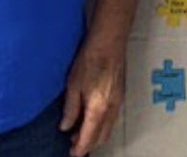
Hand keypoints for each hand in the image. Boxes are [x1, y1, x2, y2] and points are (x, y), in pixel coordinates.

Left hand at [61, 39, 125, 155]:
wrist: (109, 41)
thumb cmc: (89, 60)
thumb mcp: (73, 85)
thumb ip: (70, 109)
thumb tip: (65, 126)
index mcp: (98, 109)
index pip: (89, 138)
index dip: (80, 148)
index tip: (71, 153)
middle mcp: (111, 109)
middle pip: (102, 136)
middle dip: (89, 144)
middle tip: (73, 144)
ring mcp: (118, 101)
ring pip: (109, 128)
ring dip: (96, 134)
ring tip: (80, 131)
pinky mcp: (120, 94)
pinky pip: (112, 118)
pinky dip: (102, 124)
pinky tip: (92, 117)